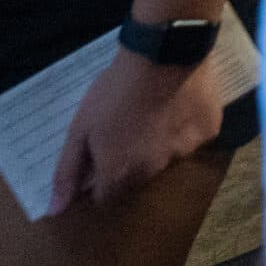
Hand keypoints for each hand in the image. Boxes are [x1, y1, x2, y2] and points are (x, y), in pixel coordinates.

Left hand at [49, 46, 225, 216]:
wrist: (163, 54)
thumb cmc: (114, 92)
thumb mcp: (80, 129)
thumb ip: (68, 172)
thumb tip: (55, 211)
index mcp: (121, 174)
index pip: (106, 196)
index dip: (100, 177)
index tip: (101, 154)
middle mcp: (155, 171)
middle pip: (138, 177)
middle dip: (131, 160)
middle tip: (128, 128)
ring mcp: (186, 152)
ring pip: (168, 157)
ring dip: (159, 144)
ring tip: (155, 113)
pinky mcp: (209, 132)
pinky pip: (193, 137)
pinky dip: (184, 127)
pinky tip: (178, 104)